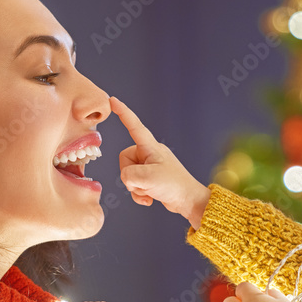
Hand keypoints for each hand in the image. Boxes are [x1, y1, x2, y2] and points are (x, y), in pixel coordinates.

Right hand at [110, 97, 210, 228]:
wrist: (189, 201)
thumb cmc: (174, 185)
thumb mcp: (148, 178)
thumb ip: (129, 175)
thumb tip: (126, 178)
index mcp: (151, 147)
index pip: (134, 125)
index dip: (123, 113)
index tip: (112, 101)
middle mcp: (149, 153)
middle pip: (125, 159)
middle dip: (130, 175)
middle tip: (146, 182)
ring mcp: (150, 166)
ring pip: (128, 174)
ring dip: (136, 187)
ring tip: (151, 190)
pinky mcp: (151, 178)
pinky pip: (135, 184)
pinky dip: (140, 193)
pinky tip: (150, 199)